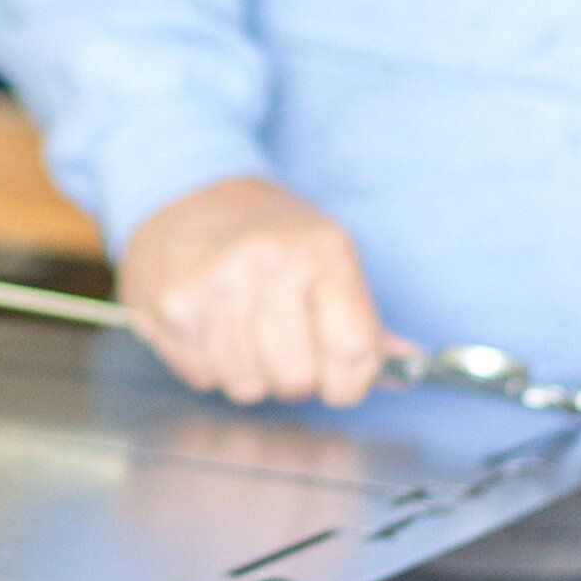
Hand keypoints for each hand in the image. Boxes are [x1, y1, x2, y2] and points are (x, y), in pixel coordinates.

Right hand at [119, 175, 390, 408]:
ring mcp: (217, 283)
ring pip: (247, 386)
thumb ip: (366, 322)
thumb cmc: (264, 232)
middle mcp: (271, 262)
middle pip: (298, 378)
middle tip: (281, 346)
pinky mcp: (173, 304)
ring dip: (247, 373)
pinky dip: (208, 365)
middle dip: (294, 379)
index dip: (350, 382)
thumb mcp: (327, 257)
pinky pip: (203, 376)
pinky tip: (209, 327)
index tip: (340, 377)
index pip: (354, 351)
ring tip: (241, 331)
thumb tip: (408, 367)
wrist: (184, 193)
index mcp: (324, 250)